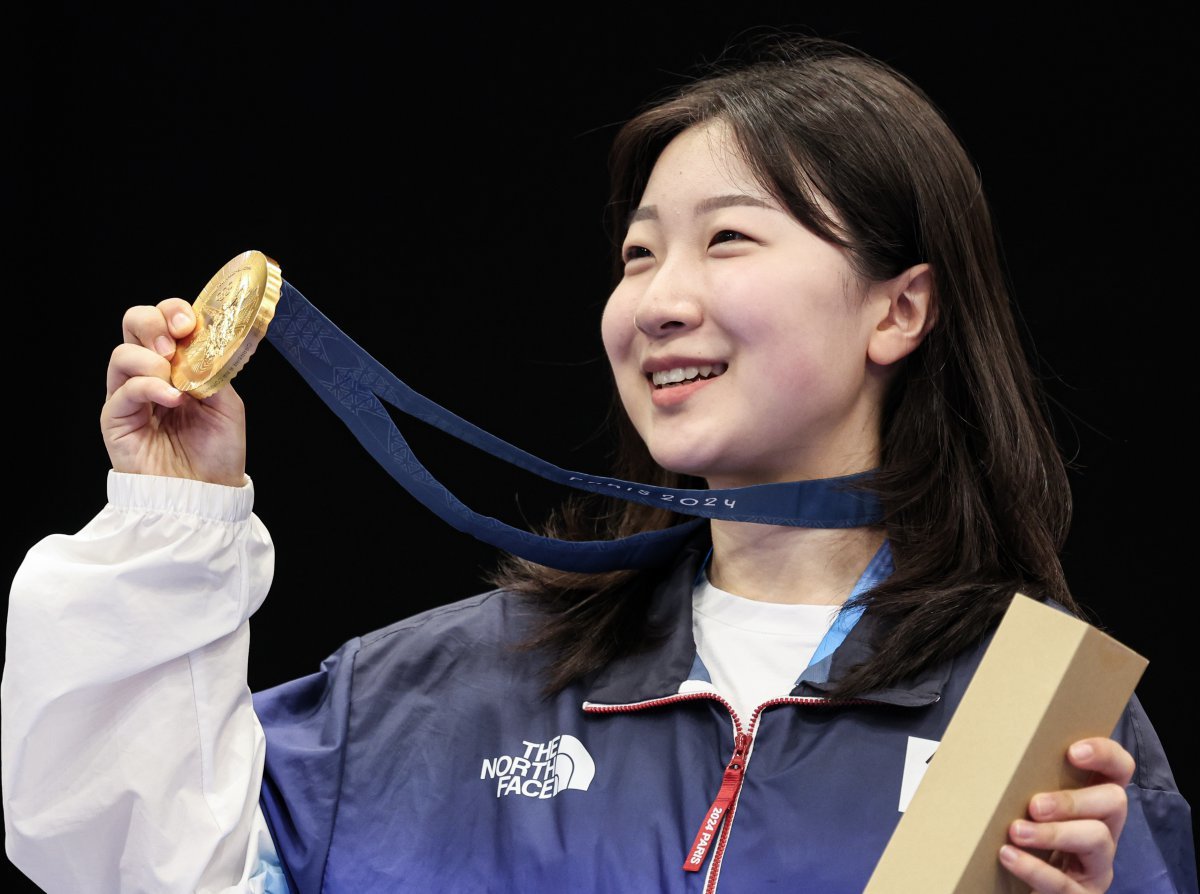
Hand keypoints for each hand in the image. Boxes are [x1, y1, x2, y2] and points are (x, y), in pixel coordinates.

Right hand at [101, 298, 246, 485]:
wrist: (207, 494)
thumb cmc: (217, 453)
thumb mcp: (227, 404)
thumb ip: (212, 371)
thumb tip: (199, 345)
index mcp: (178, 365)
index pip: (164, 322)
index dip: (173, 312)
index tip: (190, 324)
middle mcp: (150, 374)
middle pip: (133, 324)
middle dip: (153, 322)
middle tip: (174, 342)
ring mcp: (130, 396)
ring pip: (122, 354)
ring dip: (151, 360)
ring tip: (176, 382)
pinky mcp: (117, 420)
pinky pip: (123, 391)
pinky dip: (149, 387)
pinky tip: (172, 399)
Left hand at [999, 737, 1133, 892]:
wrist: (1012, 887)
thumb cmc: (1021, 838)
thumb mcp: (1029, 809)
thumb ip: (1024, 785)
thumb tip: (985, 750)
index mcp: (1093, 804)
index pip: (1118, 769)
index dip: (1105, 754)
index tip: (1072, 752)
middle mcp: (1104, 831)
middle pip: (1114, 801)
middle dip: (1073, 800)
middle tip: (1034, 805)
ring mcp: (1097, 866)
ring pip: (1096, 839)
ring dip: (1054, 833)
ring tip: (1016, 831)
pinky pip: (1065, 883)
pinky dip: (1034, 868)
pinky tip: (1008, 856)